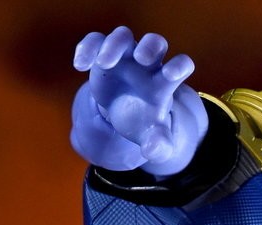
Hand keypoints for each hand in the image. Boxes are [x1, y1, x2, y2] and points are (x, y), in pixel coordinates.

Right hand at [70, 26, 205, 174]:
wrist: (124, 113)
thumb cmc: (143, 122)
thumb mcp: (153, 138)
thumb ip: (159, 145)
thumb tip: (152, 150)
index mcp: (164, 82)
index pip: (181, 65)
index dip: (179, 66)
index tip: (172, 75)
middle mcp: (148, 64)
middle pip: (155, 42)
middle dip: (149, 47)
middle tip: (140, 58)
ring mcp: (125, 57)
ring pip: (123, 37)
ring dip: (114, 44)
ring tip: (103, 63)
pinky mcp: (104, 55)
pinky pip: (96, 42)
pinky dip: (88, 47)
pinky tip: (80, 66)